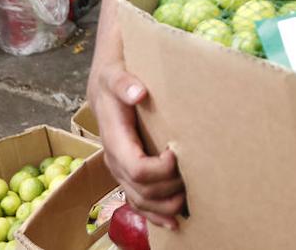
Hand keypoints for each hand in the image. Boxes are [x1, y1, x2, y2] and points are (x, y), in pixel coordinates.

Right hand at [90, 62, 185, 229]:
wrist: (103, 85)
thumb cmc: (113, 77)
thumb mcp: (115, 73)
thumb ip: (124, 83)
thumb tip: (137, 92)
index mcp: (114, 139)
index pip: (138, 168)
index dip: (162, 169)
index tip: (178, 152)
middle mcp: (115, 160)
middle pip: (142, 190)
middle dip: (170, 188)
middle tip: (192, 175)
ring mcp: (119, 169)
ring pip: (140, 201)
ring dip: (165, 206)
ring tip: (188, 201)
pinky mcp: (126, 172)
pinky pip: (137, 201)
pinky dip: (155, 214)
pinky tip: (172, 222)